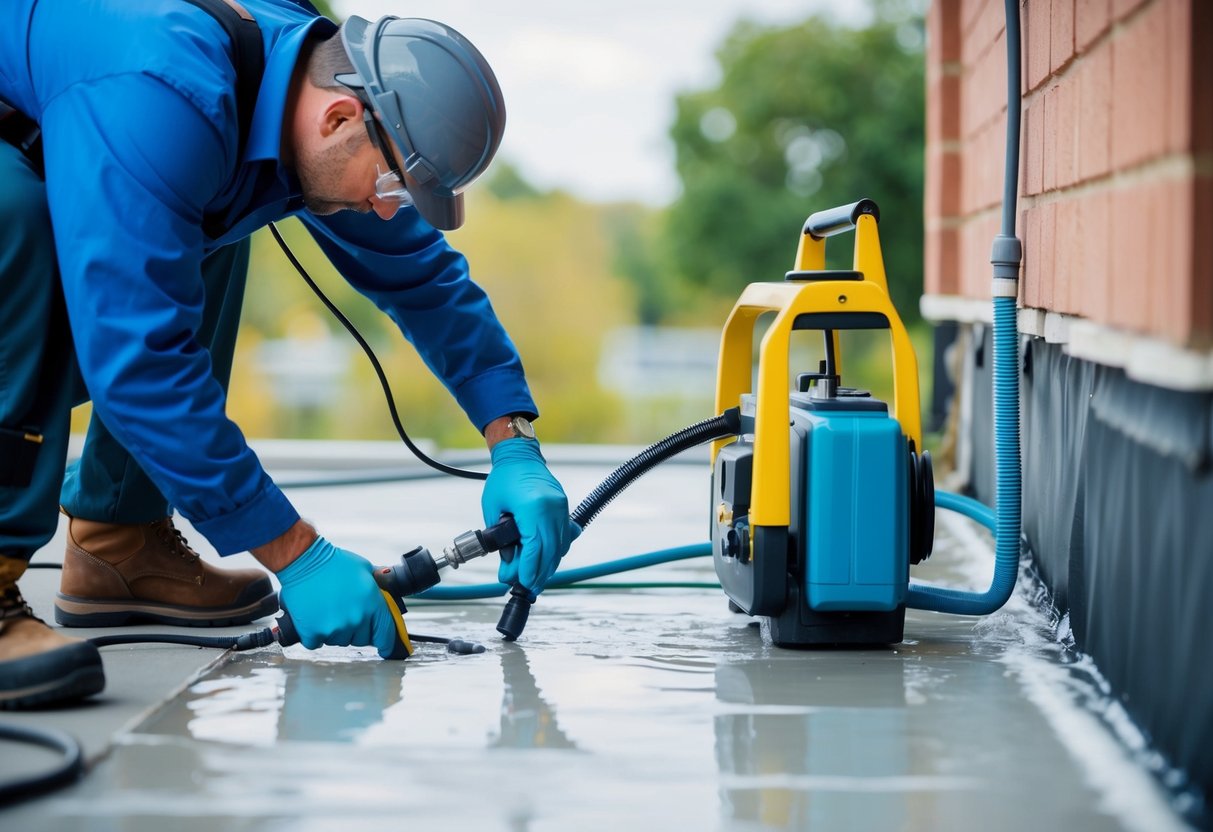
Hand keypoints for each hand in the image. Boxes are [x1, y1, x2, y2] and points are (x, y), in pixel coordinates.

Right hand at [276, 537, 401, 658]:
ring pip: (340, 641)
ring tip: (329, 609)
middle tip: (346, 612)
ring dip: (336, 631)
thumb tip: (388, 592)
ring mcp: (334, 628)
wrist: (304, 562)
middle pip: (362, 639)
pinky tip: (315, 616)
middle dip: (357, 629)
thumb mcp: (365, 569)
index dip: (387, 644)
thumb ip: (378, 586)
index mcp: (372, 605)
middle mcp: (355, 620)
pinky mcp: (313, 633)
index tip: (387, 648)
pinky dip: (316, 634)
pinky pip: (317, 642)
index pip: (385, 635)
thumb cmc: (334, 563)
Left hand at [482, 439, 580, 592]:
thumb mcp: (493, 511)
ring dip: (549, 565)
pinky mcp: (564, 508)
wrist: (519, 455)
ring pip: (560, 547)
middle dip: (540, 573)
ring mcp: (561, 508)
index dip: (529, 570)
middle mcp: (552, 509)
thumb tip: (510, 568)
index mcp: (533, 508)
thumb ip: (502, 541)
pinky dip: (556, 550)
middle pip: (550, 552)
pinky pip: (565, 536)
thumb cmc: (503, 480)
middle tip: (528, 588)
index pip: (535, 549)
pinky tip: (548, 560)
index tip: (522, 584)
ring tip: (536, 578)